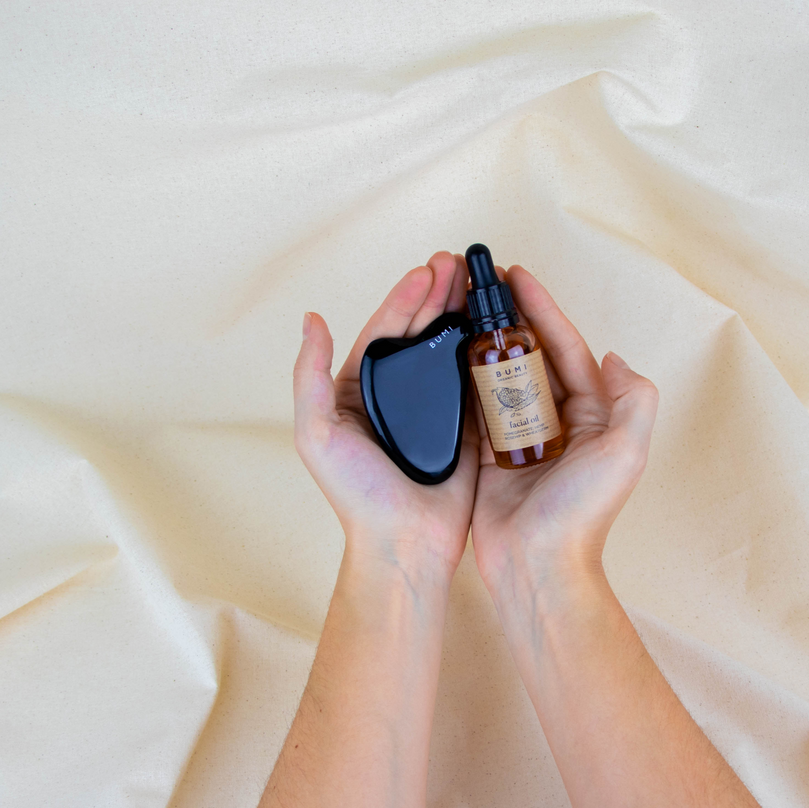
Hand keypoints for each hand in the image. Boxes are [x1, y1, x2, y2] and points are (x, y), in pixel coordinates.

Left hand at [294, 251, 479, 576]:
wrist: (404, 541)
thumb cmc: (356, 496)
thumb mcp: (317, 434)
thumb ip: (309, 376)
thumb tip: (311, 320)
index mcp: (359, 394)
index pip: (383, 332)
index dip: (404, 298)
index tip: (426, 271)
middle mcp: (397, 398)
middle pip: (420, 334)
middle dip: (438, 296)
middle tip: (458, 266)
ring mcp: (433, 411)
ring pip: (450, 351)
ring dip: (463, 316)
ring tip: (478, 286)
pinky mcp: (465, 428)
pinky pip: (477, 383)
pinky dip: (487, 354)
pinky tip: (499, 329)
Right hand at [469, 264, 658, 591]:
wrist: (537, 564)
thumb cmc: (583, 513)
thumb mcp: (625, 452)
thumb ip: (632, 400)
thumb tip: (614, 357)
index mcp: (591, 413)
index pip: (565, 347)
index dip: (542, 308)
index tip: (517, 276)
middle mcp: (556, 420)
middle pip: (529, 355)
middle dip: (508, 317)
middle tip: (482, 284)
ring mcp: (519, 436)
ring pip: (499, 375)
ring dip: (482, 342)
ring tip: (459, 307)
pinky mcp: (488, 453)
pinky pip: (474, 406)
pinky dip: (462, 378)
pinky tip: (444, 351)